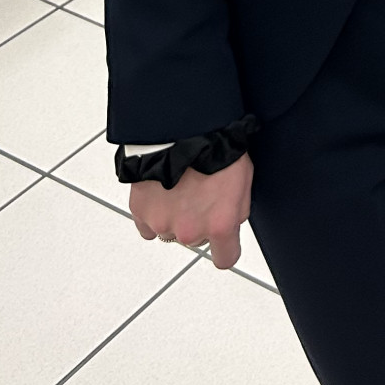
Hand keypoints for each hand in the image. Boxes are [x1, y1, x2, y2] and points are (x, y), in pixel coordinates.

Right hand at [130, 152, 253, 270]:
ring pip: (170, 230)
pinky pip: (147, 224)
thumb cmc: (215, 144)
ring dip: (174, 215)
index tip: (223, 242)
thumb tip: (231, 220)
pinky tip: (161, 191)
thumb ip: (237, 209)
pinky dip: (153, 212)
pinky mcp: (140, 212)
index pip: (225, 258)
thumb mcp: (244, 178)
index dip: (226, 248)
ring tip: (180, 186)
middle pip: (196, 239)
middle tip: (199, 194)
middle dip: (198, 222)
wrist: (182, 125)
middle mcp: (190, 230)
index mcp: (220, 224)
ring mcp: (163, 222)